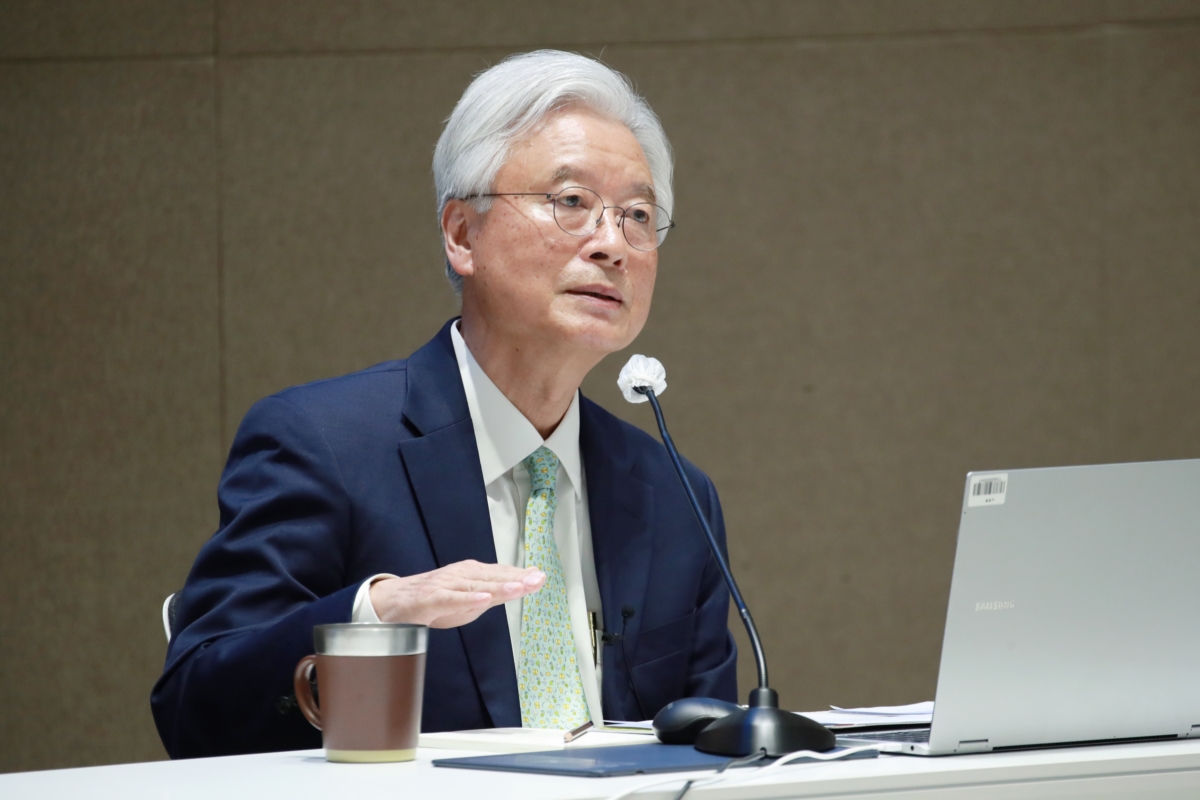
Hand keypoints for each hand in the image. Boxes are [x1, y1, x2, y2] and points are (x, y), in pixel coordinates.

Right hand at [368, 560, 545, 628]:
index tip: (541, 577)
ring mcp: (447, 585)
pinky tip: (484, 599)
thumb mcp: (470, 597)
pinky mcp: (432, 598)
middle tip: (537, 579)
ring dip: (499, 587)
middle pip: (493, 578)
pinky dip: (468, 599)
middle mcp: (462, 575)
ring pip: (477, 586)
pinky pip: (453, 599)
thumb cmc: (436, 599)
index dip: (522, 575)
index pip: (501, 574)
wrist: (395, 600)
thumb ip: (497, 590)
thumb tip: (526, 580)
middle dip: (517, 579)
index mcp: (473, 573)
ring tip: (519, 588)